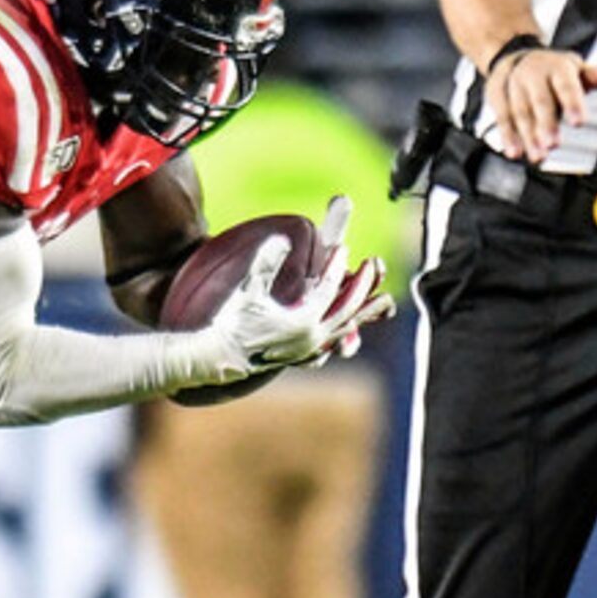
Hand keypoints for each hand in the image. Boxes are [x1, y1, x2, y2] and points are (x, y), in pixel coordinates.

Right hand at [206, 200, 392, 373]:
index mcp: (303, 322)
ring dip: (362, 313)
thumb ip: (266, 262)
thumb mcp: (247, 288)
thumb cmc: (228, 322)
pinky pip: (329, 344)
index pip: (329, 289)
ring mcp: (306, 351)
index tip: (343, 248)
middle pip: (347, 311)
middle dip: (362, 286)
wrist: (214, 358)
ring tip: (382, 302)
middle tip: (372, 264)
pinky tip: (345, 330)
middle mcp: (311, 339)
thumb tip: (284, 238)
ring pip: (344, 331)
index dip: (336, 266)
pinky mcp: (297, 357)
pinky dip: (342, 333)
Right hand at [484, 47, 596, 161]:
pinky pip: (503, 118)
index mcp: (558, 68)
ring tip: (538, 157)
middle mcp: (534, 75)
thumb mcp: (580, 71)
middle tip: (554, 146)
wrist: (512, 54)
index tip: (579, 122)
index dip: (572, 103)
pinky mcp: (498, 97)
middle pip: (541, 101)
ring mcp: (514, 86)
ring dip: (528, 136)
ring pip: (521, 112)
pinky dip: (508, 136)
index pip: (566, 86)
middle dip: (546, 124)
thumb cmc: (554, 70)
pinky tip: (514, 153)